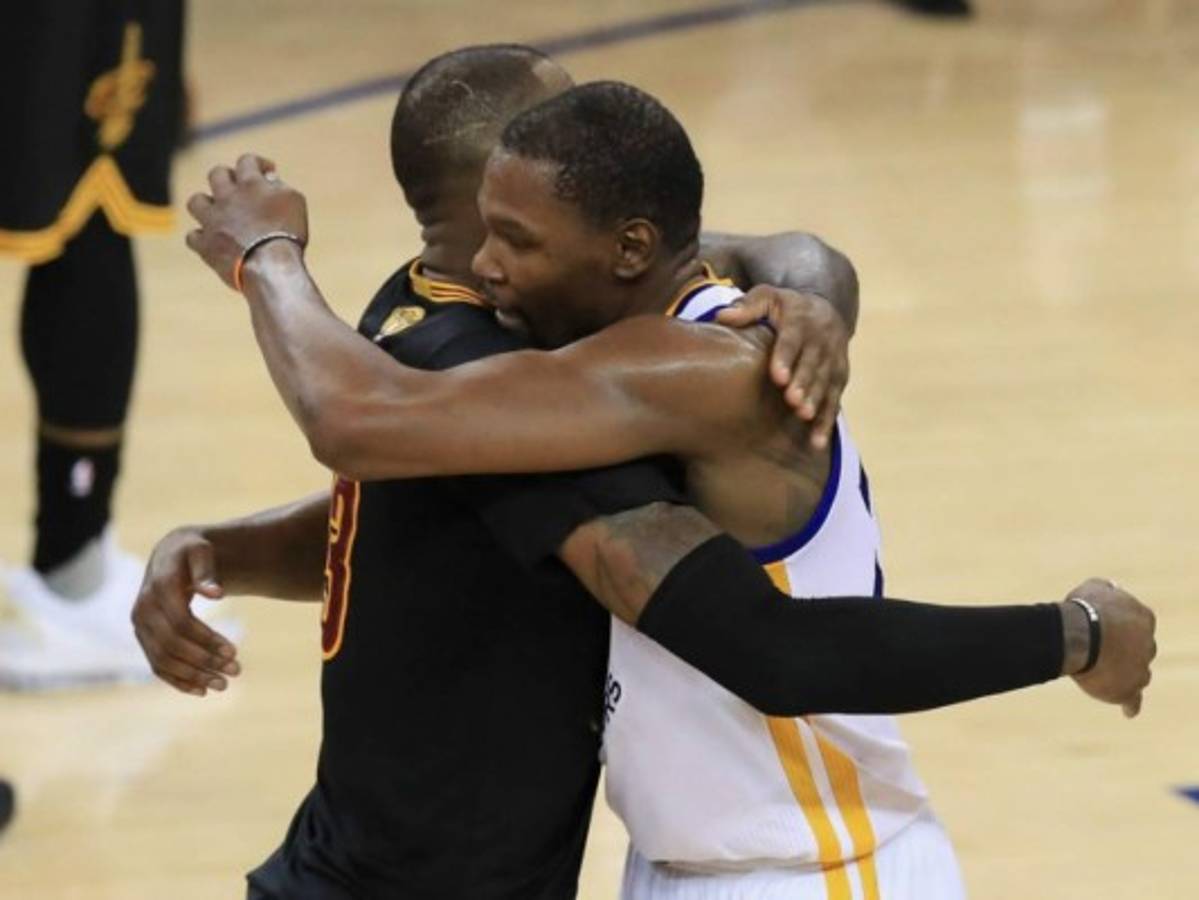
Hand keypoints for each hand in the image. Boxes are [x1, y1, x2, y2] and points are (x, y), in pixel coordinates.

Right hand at [131, 528, 240, 696]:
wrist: (170, 555)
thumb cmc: (192, 552)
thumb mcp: (201, 552)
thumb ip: (207, 571)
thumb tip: (217, 594)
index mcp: (157, 588)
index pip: (181, 623)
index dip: (207, 640)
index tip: (235, 652)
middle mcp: (142, 609)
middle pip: (171, 645)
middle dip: (204, 662)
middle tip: (236, 671)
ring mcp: (140, 626)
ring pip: (163, 660)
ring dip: (193, 676)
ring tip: (223, 685)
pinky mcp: (144, 638)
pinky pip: (156, 665)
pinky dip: (177, 680)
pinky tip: (201, 691)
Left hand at [185, 153, 307, 289]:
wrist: (270, 265)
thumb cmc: (287, 233)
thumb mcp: (295, 202)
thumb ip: (280, 186)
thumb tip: (269, 179)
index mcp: (250, 183)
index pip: (247, 161)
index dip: (258, 163)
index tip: (268, 171)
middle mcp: (226, 197)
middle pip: (217, 174)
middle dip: (227, 178)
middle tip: (239, 189)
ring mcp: (212, 220)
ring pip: (196, 202)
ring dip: (206, 204)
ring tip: (218, 213)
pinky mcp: (205, 245)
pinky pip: (193, 237)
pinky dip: (201, 238)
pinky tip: (210, 241)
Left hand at [716, 286, 849, 448]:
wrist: (825, 309)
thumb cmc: (785, 307)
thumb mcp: (768, 297)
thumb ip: (747, 306)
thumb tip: (722, 316)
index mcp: (801, 320)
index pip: (792, 339)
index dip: (786, 357)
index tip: (777, 376)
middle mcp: (821, 340)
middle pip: (812, 363)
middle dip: (804, 382)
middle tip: (792, 401)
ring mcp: (833, 360)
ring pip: (826, 382)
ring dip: (816, 400)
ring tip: (804, 417)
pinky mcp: (840, 377)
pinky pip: (835, 400)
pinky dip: (827, 422)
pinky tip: (817, 443)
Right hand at [1062, 579, 1155, 716]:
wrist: (1080, 635)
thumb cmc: (1085, 609)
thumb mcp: (1094, 587)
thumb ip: (1107, 589)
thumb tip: (1112, 588)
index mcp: (1144, 618)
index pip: (1139, 625)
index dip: (1120, 628)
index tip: (1106, 630)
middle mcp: (1148, 644)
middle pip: (1141, 650)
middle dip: (1126, 651)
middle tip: (1103, 652)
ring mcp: (1140, 668)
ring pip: (1138, 675)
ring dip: (1126, 675)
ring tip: (1108, 676)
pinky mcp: (1128, 688)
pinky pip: (1132, 699)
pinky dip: (1131, 704)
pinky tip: (1129, 711)